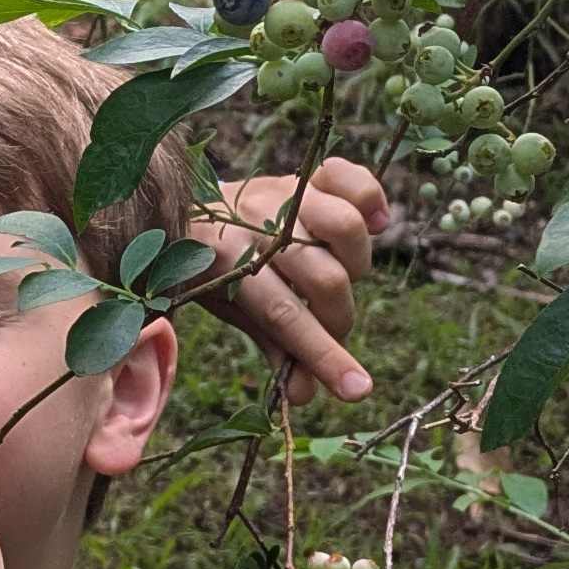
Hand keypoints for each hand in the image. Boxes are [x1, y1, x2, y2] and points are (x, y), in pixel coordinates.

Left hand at [190, 153, 388, 402]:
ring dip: (355, 265)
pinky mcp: (307, 171)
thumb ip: (275, 348)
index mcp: (227, 262)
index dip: (324, 356)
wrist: (194, 205)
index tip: (358, 391)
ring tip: (341, 275)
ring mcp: (283, 191)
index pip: (284, 316)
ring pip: (345, 227)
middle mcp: (256, 221)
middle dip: (338, 316)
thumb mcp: (237, 310)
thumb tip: (306, 396)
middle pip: (325, 277)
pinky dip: (373, 202)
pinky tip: (375, 225)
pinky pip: (354, 179)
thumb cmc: (220, 270)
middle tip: (331, 323)